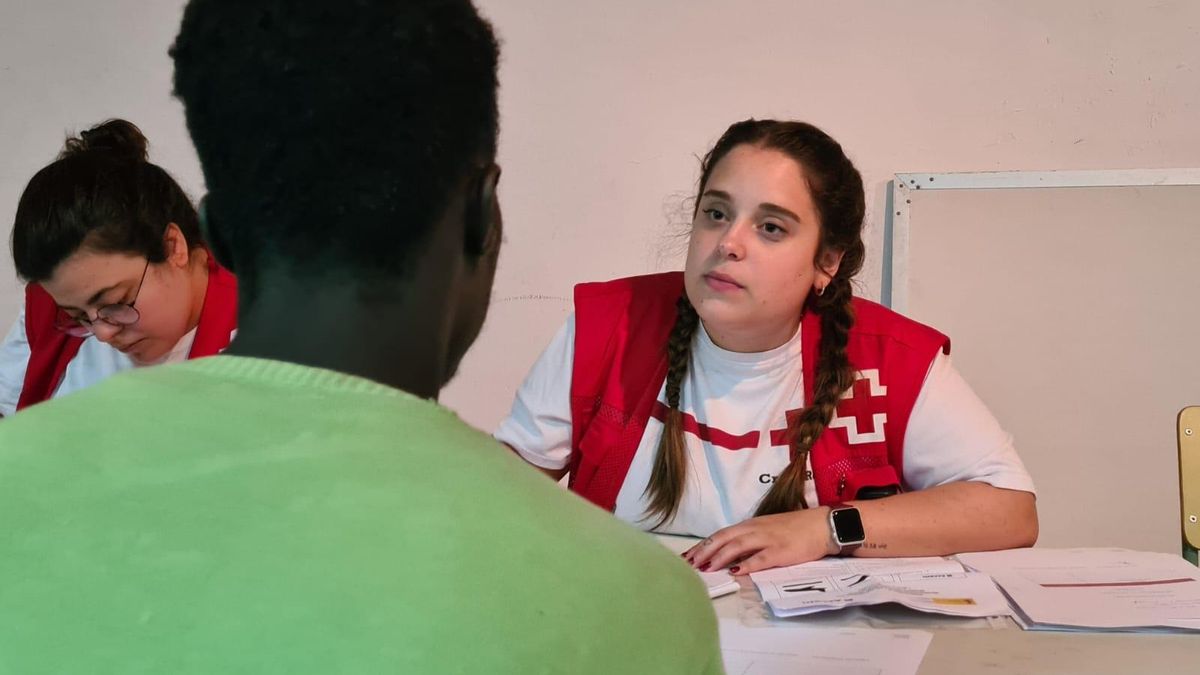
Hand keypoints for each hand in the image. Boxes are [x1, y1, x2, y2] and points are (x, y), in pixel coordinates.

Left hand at [682, 508, 837, 575]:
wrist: (823, 525)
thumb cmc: (796, 529)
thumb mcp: (767, 530)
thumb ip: (750, 541)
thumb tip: (730, 555)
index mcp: (751, 525)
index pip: (721, 534)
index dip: (704, 545)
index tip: (687, 555)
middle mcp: (755, 529)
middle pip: (724, 538)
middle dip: (705, 551)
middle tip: (688, 563)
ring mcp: (768, 539)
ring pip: (738, 546)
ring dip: (720, 557)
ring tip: (706, 568)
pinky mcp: (781, 551)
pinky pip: (761, 558)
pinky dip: (747, 565)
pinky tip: (736, 572)